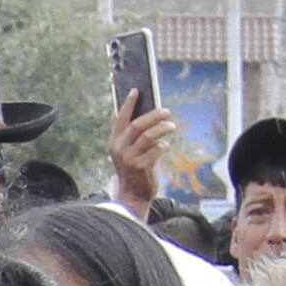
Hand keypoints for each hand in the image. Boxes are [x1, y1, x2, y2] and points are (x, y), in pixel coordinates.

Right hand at [110, 91, 181, 210]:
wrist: (133, 195)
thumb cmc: (133, 169)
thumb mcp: (124, 151)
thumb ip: (123, 133)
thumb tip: (119, 111)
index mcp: (114, 141)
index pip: (120, 118)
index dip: (128, 103)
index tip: (137, 90)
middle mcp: (119, 148)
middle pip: (137, 125)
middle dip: (154, 116)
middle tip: (167, 111)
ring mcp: (129, 158)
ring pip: (148, 136)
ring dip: (162, 129)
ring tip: (172, 126)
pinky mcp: (140, 167)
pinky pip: (155, 151)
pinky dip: (163, 146)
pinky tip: (167, 146)